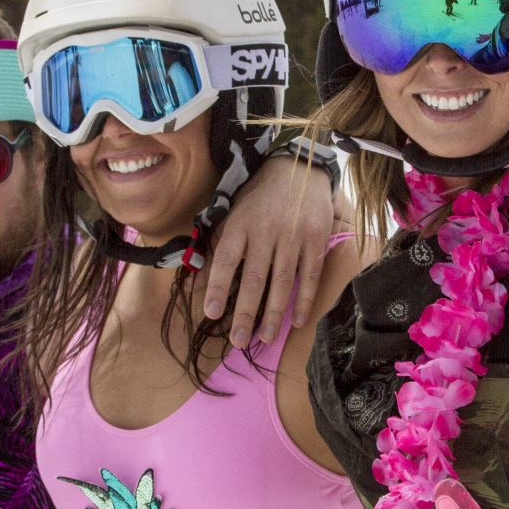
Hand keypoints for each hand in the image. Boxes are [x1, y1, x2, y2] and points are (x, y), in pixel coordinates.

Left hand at [197, 152, 334, 347]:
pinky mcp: (316, 239)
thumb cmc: (259, 198)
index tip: (211, 312)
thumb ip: (214, 249)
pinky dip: (303, 300)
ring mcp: (293, 236)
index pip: (225, 259)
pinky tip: (297, 321)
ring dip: (274, 313)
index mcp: (240, 225)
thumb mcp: (232, 216)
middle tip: (239, 341)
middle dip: (246, 312)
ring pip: (282, 282)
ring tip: (266, 338)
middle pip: (254, 278)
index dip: (217, 286)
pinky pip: (309, 276)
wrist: (298, 168)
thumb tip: (192, 285)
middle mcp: (265, 231)